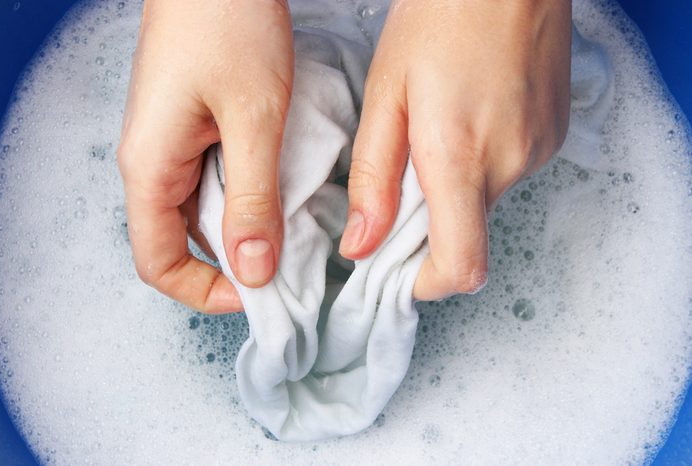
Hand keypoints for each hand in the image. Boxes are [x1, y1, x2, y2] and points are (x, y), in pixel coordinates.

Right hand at [118, 0, 292, 312]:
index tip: (258, 292)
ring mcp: (169, 144)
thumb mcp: (253, 120)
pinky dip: (245, 194)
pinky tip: (279, 183)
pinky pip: (212, 181)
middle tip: (287, 260)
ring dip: (243, 226)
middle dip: (232, 261)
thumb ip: (252, 199)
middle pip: (180, 242)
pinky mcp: (190, 128)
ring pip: (200, 212)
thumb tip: (253, 270)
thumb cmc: (226, 23)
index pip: (158, 262)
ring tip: (290, 221)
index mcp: (149, 168)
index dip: (206, 290)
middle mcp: (151, 163)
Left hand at [339, 0, 571, 300]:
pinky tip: (469, 120)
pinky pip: (508, 173)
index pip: (460, 266)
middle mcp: (508, 164)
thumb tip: (361, 245)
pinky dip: (481, 165)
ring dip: (456, 188)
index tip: (400, 273)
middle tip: (405, 178)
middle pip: (467, 236)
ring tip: (438, 133)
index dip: (427, 285)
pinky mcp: (552, 137)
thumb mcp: (385, 95)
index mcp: (458, 158)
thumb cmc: (440, 18)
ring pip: (485, 203)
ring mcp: (537, 151)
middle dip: (430, 226)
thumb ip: (373, 178)